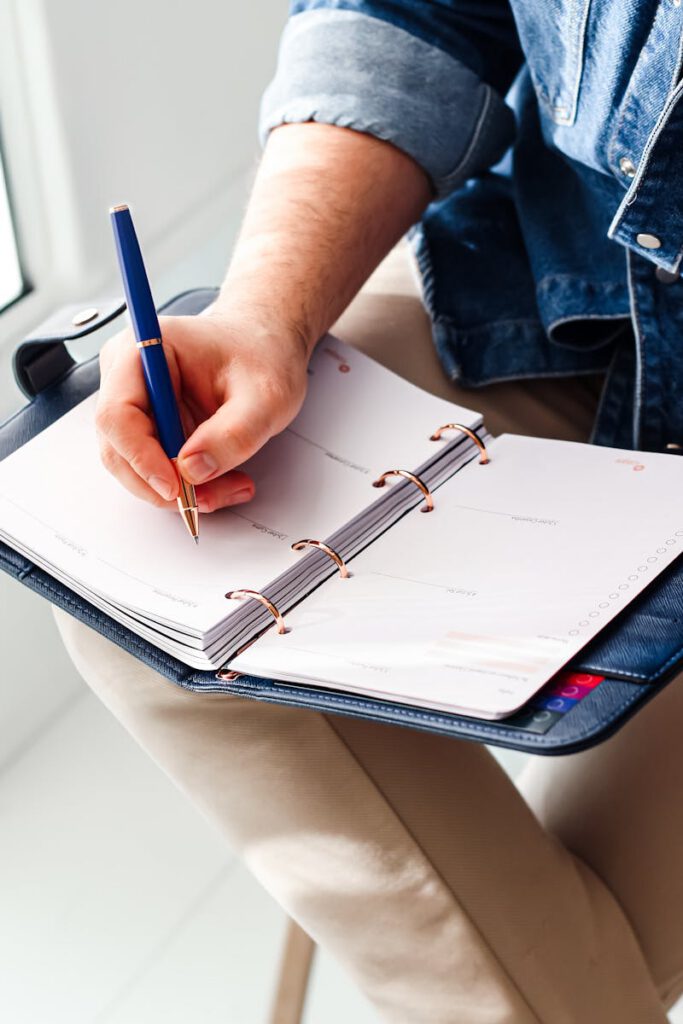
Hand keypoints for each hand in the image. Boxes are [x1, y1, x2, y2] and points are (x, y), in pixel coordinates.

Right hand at [95, 310, 308, 512]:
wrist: (265, 347)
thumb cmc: (262, 355)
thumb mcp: (266, 396)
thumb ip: (233, 433)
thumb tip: (192, 470)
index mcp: (145, 351)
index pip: (118, 414)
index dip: (141, 457)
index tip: (175, 486)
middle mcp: (128, 376)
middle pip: (119, 448)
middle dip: (163, 483)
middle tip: (210, 498)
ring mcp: (135, 404)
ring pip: (135, 466)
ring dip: (179, 490)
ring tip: (230, 488)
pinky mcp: (148, 427)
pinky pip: (154, 468)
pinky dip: (186, 485)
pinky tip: (221, 482)